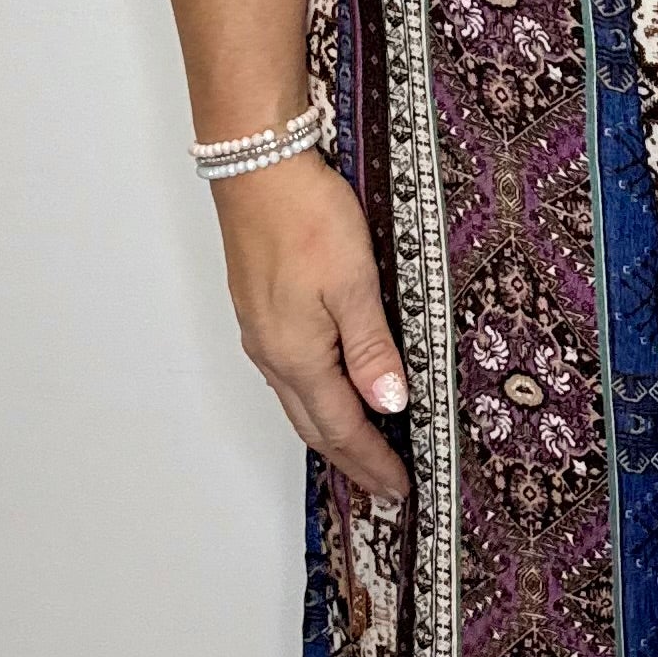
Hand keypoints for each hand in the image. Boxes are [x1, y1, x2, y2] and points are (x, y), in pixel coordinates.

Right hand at [214, 154, 410, 505]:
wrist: (258, 168)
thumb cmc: (305, 216)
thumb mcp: (354, 282)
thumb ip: (371, 347)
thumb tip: (388, 404)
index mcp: (297, 355)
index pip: (342, 427)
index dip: (373, 461)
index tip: (399, 488)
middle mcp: (273, 353)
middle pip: (315, 424)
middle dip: (352, 459)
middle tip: (383, 485)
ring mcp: (263, 333)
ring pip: (299, 402)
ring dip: (332, 431)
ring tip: (362, 450)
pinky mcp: (261, 310)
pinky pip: (290, 375)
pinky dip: (316, 399)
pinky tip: (332, 393)